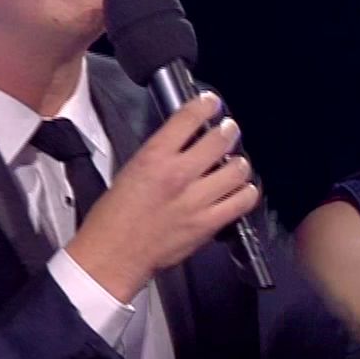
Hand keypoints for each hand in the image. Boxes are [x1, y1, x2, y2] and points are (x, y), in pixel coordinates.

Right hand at [67, 92, 255, 301]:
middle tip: (229, 130)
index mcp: (154, 158)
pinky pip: (243, 201)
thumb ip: (159, 156)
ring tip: (235, 163)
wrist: (112, 256)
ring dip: (239, 163)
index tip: (211, 103)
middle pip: (220, 140)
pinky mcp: (209, 223)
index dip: (205, 106)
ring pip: (237, 169)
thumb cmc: (113, 218)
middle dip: (228, 131)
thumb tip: (183, 144)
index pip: (187, 119)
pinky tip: (241, 190)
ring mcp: (197, 200)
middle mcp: (179, 174)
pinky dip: (246, 192)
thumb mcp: (129, 172)